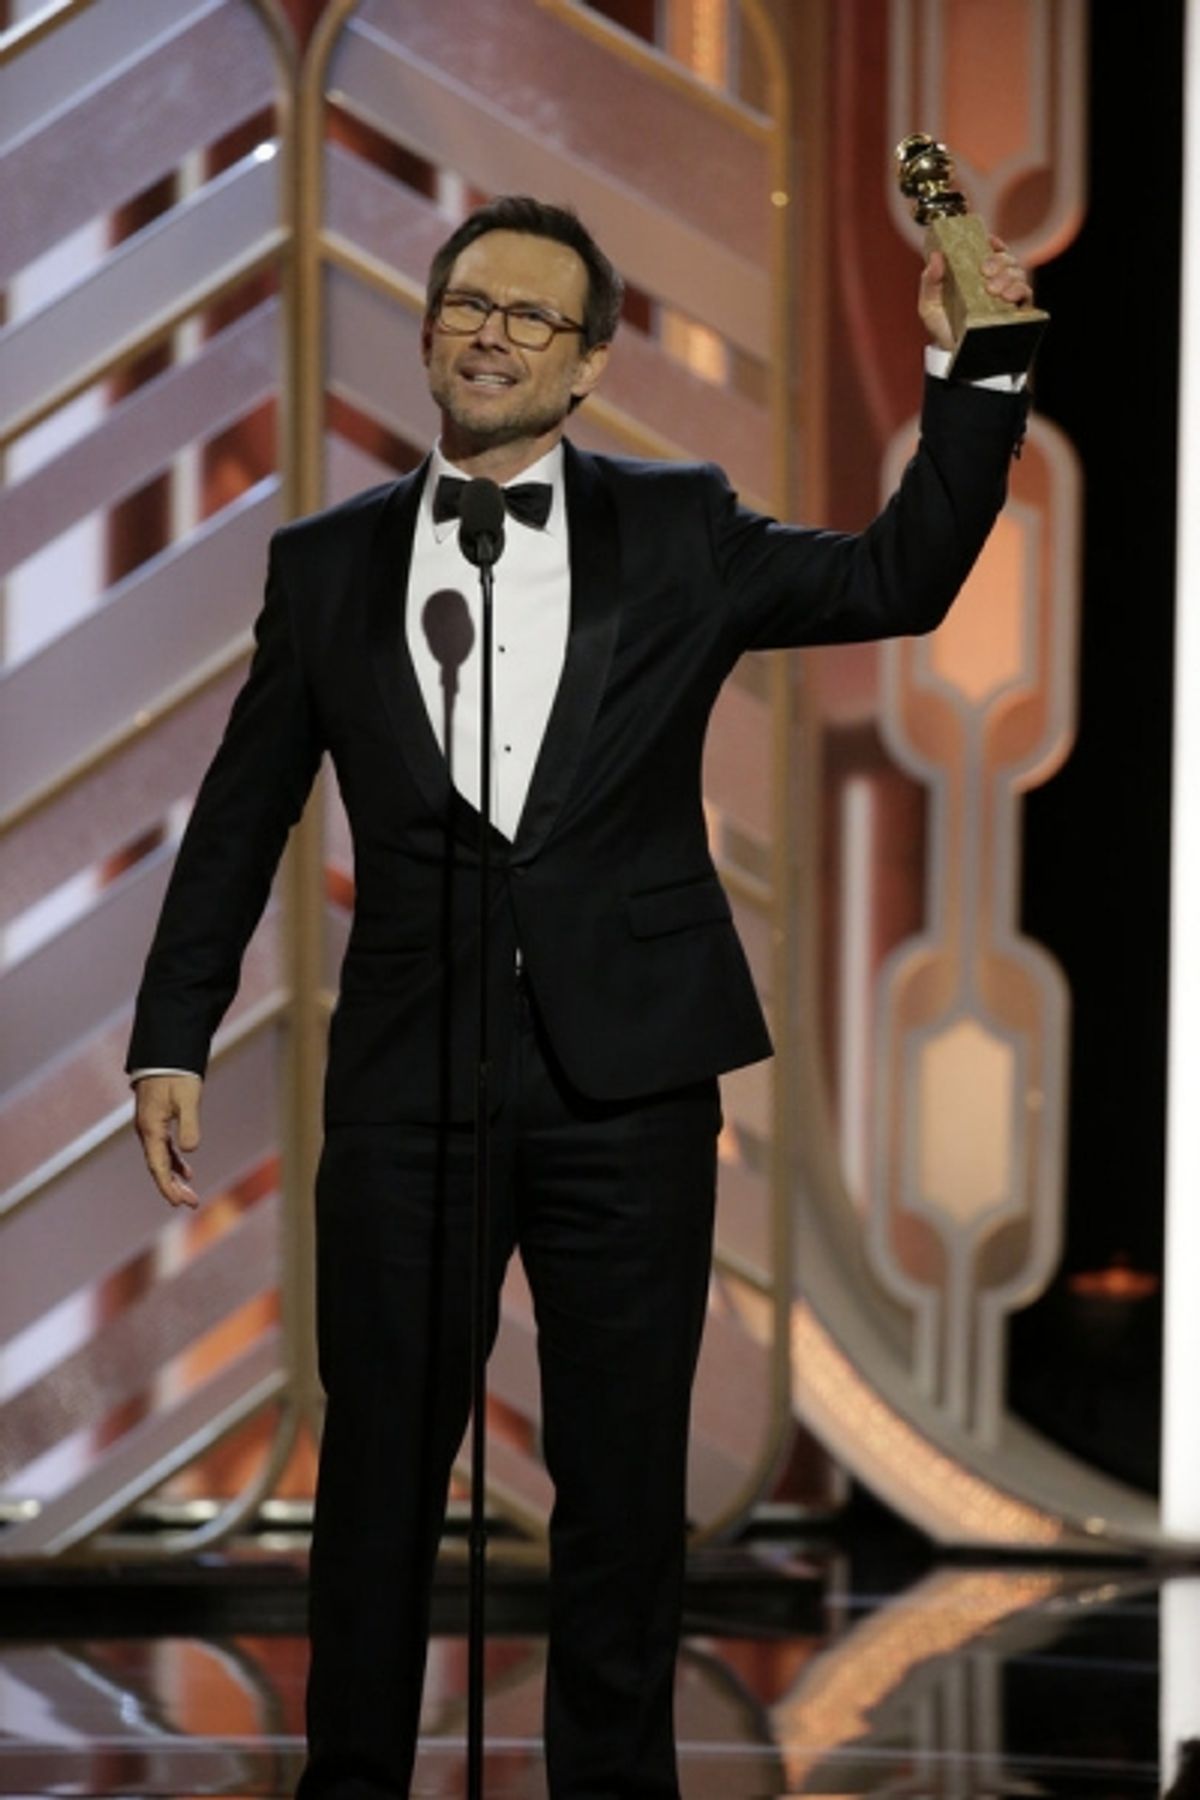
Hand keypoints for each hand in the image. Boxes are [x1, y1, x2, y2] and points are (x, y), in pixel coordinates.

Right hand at [134, 1073, 203, 1208]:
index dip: (168, 1186)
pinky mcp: (156, 1121)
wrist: (164, 1054)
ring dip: (174, 1177)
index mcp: (151, 1129)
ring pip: (160, 1159)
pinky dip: (174, 1161)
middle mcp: (146, 1131)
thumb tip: (189, 1151)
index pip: (158, 1166)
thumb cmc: (177, 1075)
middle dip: (173, 1187)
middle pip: (158, 1167)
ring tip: (190, 1194)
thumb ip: (189, 1124)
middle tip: (192, 1203)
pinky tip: (186, 1171)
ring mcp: (150, 1127)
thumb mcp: (188, 1098)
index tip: (179, 1203)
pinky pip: (163, 1148)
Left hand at [919, 234, 1033, 349]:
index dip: (993, 243)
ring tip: (993, 290)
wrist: (953, 356)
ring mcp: (1007, 295)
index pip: (991, 250)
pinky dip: (1019, 291)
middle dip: (999, 261)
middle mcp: (994, 281)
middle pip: (1006, 259)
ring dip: (1008, 276)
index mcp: (975, 274)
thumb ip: (930, 281)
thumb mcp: (929, 305)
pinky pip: (1026, 294)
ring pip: (1018, 273)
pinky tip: (1007, 297)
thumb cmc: (942, 328)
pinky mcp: (1017, 311)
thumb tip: (936, 256)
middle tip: (985, 271)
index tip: (989, 242)